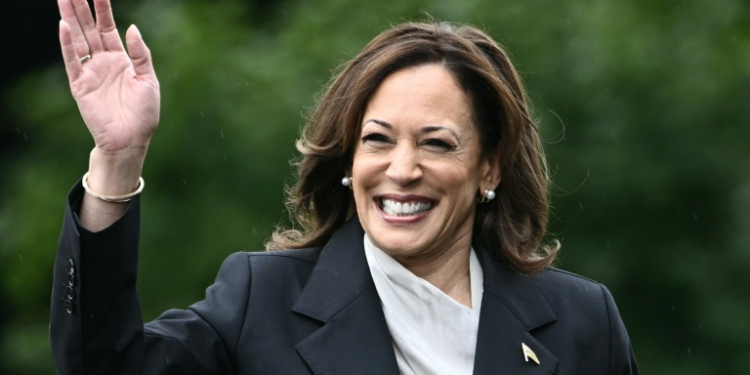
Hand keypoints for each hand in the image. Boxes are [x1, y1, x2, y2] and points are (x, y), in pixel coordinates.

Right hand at [58, 0, 159, 154]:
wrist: (131, 139)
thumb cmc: (144, 114)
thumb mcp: (149, 80)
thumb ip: (141, 54)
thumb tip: (132, 27)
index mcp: (121, 60)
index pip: (108, 28)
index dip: (103, 10)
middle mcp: (103, 62)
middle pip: (89, 29)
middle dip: (82, 9)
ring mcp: (90, 72)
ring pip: (78, 40)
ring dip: (70, 19)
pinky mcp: (80, 85)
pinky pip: (72, 61)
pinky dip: (67, 44)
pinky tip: (64, 26)